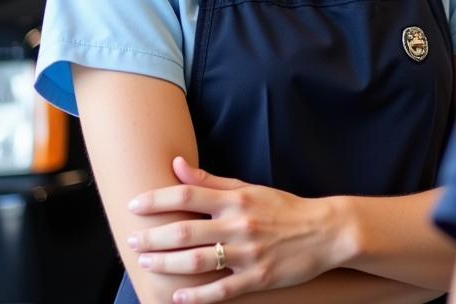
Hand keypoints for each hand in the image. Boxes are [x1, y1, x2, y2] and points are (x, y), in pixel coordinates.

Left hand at [127, 157, 349, 302]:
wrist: (324, 231)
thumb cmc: (283, 208)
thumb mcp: (249, 188)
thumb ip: (211, 181)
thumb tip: (178, 164)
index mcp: (236, 199)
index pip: (188, 196)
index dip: (158, 199)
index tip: (135, 205)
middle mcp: (239, 224)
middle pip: (186, 231)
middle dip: (153, 237)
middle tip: (131, 240)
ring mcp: (248, 254)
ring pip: (198, 261)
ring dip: (167, 263)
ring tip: (146, 263)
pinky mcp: (258, 279)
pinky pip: (221, 290)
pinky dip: (196, 296)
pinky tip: (177, 297)